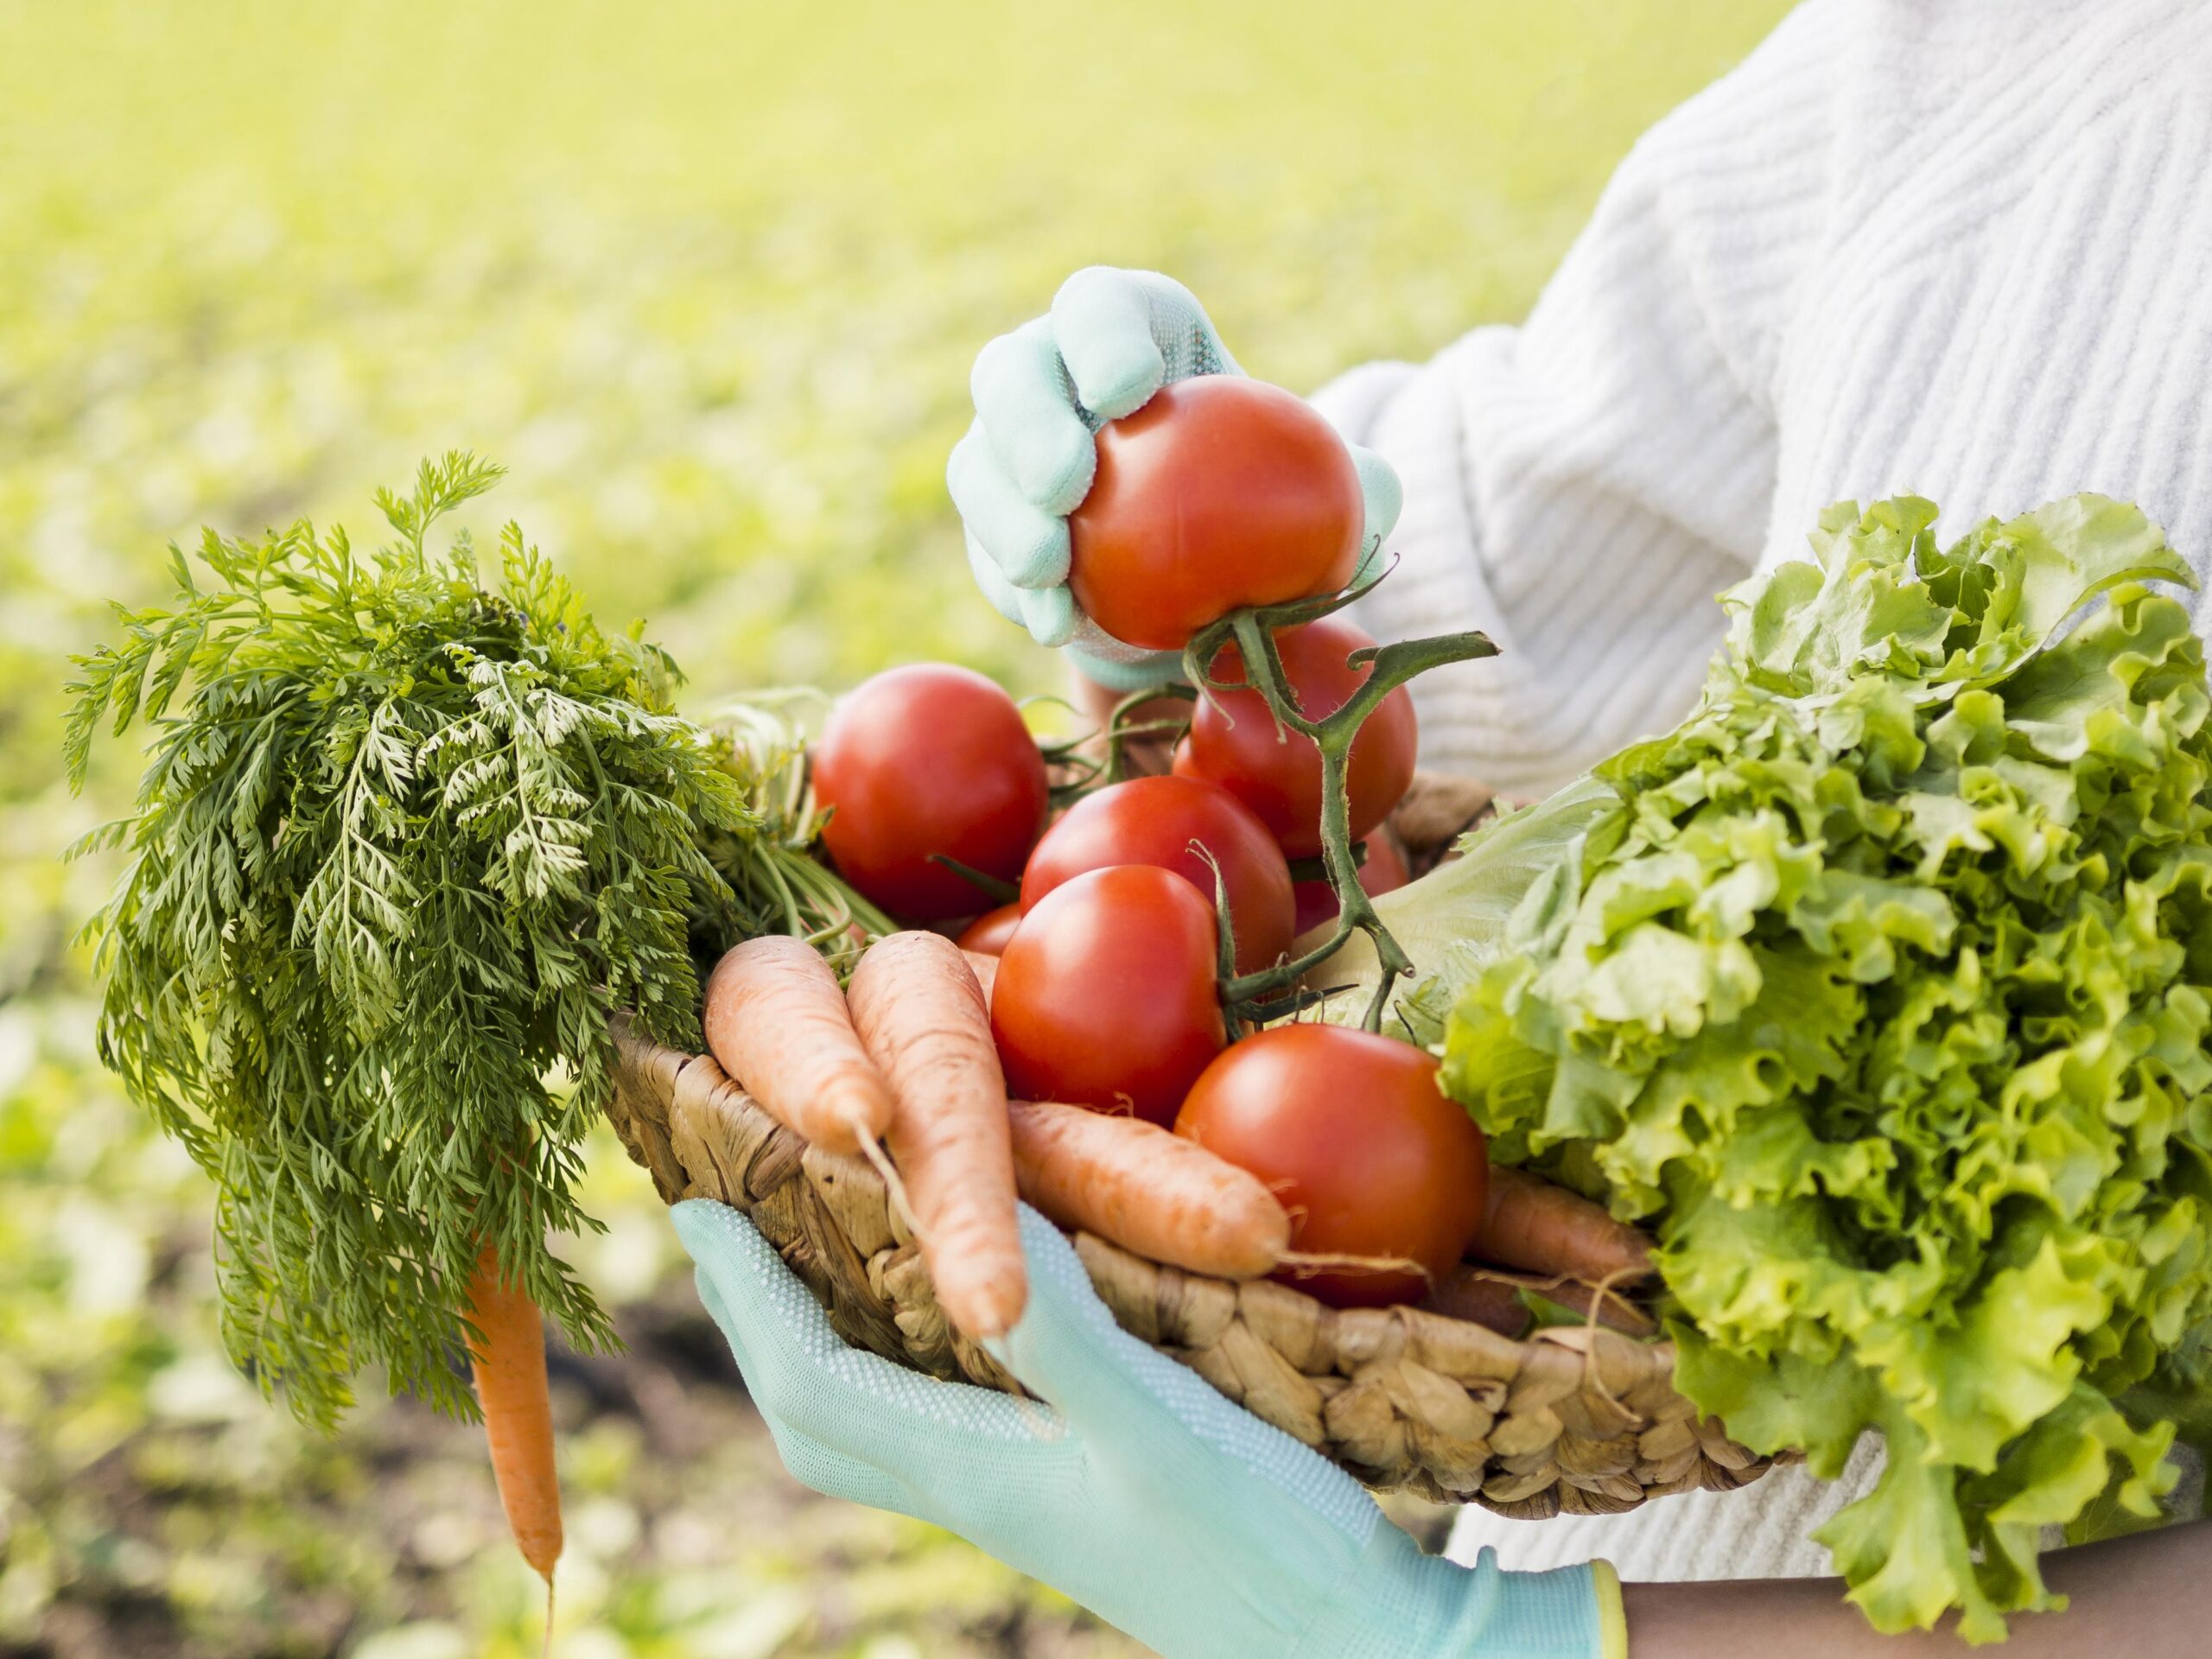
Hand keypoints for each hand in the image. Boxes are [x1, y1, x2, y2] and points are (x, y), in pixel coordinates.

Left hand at [673, 1198, 1616, 1658]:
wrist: (1357, 1653)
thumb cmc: (1266, 1551)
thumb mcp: (1166, 1429)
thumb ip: (1066, 1339)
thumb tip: (968, 1236)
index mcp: (981, 1476)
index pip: (810, 1384)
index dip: (745, 1296)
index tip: (693, 1202)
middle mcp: (986, 1492)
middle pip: (822, 1418)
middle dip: (758, 1325)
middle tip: (730, 1232)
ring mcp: (1032, 1501)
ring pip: (882, 1423)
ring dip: (827, 1339)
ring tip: (821, 1255)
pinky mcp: (1082, 1495)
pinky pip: (953, 1418)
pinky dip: (917, 1355)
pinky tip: (967, 1310)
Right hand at [948, 267, 1403, 688]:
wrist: (1206, 580)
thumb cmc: (1270, 503)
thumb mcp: (1325, 488)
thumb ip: (1353, 481)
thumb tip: (1374, 492)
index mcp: (1132, 332)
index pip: (1100, 307)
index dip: (1101, 335)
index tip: (1129, 393)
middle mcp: (1052, 377)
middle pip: (1012, 371)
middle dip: (1028, 424)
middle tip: (1069, 487)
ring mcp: (1008, 454)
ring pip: (980, 464)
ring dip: (1008, 517)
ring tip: (1052, 569)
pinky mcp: (996, 532)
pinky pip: (986, 554)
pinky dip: (1016, 590)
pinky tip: (1054, 622)